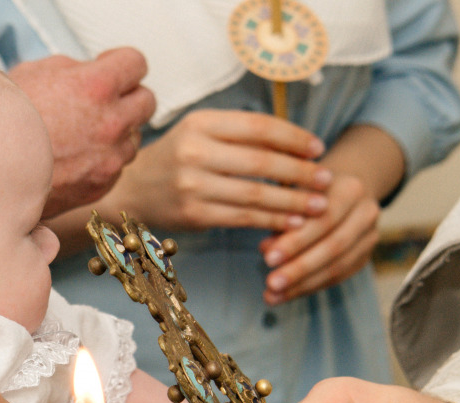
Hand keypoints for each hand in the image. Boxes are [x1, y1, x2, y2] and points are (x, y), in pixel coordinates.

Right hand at [11, 50, 155, 216]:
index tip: (115, 70)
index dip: (123, 65)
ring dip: (117, 133)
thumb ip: (75, 71)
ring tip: (84, 134)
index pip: (136, 64)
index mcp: (96, 87)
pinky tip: (76, 157)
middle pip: (146, 102)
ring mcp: (109, 159)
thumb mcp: (37, 73)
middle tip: (107, 101)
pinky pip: (116, 166)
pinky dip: (103, 160)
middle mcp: (111, 124)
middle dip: (128, 98)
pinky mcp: (101, 185)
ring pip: (133, 138)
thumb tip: (91, 73)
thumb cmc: (5, 120)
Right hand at [99, 109, 331, 233]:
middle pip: (261, 162)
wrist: (133, 190)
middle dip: (300, 172)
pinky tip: (292, 223)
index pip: (259, 127)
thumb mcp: (202, 132)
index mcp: (202, 122)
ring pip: (255, 195)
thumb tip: (297, 144)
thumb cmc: (179, 157)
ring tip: (318, 205)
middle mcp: (195, 151)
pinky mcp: (194, 214)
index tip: (318, 148)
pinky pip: (242, 219)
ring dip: (292, 202)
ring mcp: (193, 185)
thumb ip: (241, 134)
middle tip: (326, 179)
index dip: (294, 137)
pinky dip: (271, 221)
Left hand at [257, 173, 378, 304]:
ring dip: (302, 284)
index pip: (324, 220)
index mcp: (351, 188)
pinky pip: (337, 277)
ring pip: (337, 267)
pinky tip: (285, 295)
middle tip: (272, 283)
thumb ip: (283, 217)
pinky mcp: (364, 256)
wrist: (342, 189)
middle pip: (333, 247)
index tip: (268, 258)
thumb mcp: (295, 192)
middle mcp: (367, 212)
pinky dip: (309, 287)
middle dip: (299, 269)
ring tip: (273, 295)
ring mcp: (369, 236)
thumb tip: (267, 249)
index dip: (296, 242)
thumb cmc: (310, 190)